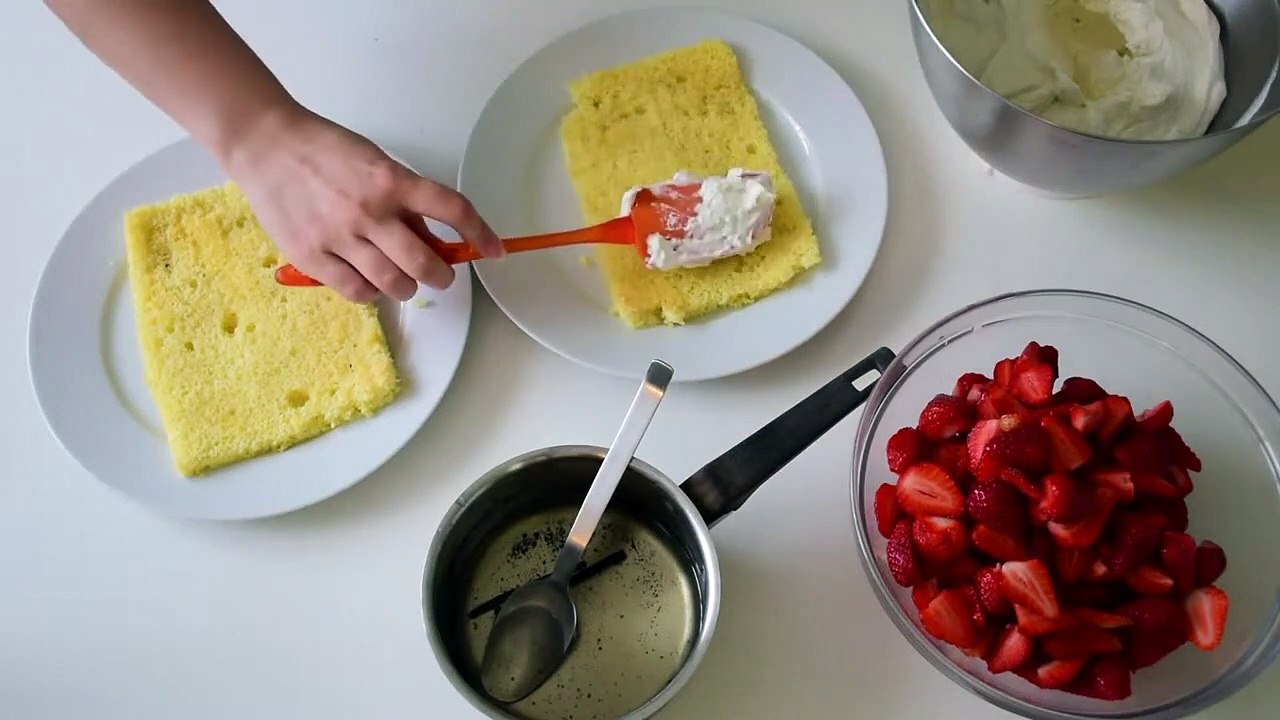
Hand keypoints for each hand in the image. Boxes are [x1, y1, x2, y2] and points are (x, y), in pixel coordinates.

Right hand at [220, 107, 502, 302]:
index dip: (481, 234)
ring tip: (402, 279)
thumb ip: (405, 200)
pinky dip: (371, 293)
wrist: (265, 145)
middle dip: (442, 275)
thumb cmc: (324, 151)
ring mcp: (339, 237)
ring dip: (407, 287)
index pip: (453, 210)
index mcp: (392, 180)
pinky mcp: (311, 256)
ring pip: (394, 284)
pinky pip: (357, 292)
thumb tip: (434, 239)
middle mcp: (370, 211)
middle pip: (425, 262)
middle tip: (439, 274)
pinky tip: (368, 281)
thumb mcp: (376, 163)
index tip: (495, 250)